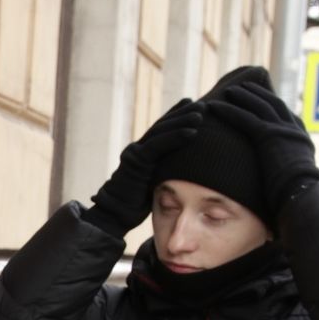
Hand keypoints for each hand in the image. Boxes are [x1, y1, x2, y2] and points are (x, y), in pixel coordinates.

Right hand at [87, 98, 205, 232]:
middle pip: (163, 126)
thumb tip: (183, 173)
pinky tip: (193, 132)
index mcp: (142, 153)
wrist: (115, 215)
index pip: (162, 130)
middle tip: (202, 104)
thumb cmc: (135, 205)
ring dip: (182, 121)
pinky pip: (159, 145)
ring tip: (201, 113)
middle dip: (182, 113)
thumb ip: (163, 173)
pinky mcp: (136, 161)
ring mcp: (135, 153)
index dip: (176, 116)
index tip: (192, 105)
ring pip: (162, 131)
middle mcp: (137, 149)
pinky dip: (176, 137)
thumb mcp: (154, 184)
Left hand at [205, 82, 318, 216]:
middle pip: (273, 104)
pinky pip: (246, 118)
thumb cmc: (298, 197)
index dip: (272, 105)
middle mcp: (295, 130)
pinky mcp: (270, 136)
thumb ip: (288, 172)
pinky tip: (215, 107)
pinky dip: (229, 111)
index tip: (261, 98)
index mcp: (301, 139)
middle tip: (243, 87)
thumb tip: (281, 182)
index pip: (286, 115)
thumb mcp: (295, 179)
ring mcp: (283, 130)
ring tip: (229, 91)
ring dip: (243, 97)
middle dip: (258, 94)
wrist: (303, 196)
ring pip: (259, 106)